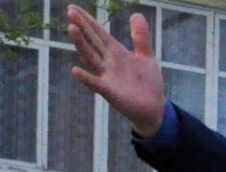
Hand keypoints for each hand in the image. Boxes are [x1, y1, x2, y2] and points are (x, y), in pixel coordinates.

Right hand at [65, 6, 167, 137]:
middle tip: (70, 11)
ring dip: (81, 44)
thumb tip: (136, 14)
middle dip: (82, 27)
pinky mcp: (110, 92)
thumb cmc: (148, 83)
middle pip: (92, 42)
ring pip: (91, 58)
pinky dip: (86, 78)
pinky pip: (96, 84)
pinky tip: (75, 70)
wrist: (155, 107)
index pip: (99, 33)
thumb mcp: (146, 56)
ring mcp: (107, 77)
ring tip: (72, 28)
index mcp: (116, 53)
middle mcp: (108, 63)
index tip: (72, 7)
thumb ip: (140, 37)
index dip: (87, 20)